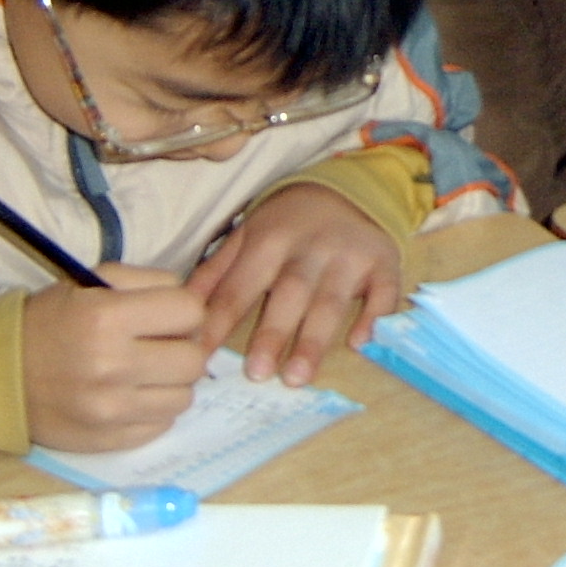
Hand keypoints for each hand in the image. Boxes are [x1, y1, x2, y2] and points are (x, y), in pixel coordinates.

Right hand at [23, 263, 207, 452]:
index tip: (166, 314)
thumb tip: (194, 305)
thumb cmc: (49, 321)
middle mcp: (113, 367)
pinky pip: (161, 425)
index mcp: (108, 318)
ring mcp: (111, 411)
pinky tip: (131, 396)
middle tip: (160, 345)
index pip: (190, 313)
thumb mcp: (93, 282)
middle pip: (194, 360)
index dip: (182, 310)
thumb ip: (149, 283)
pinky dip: (153, 410)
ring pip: (184, 397)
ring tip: (145, 372)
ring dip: (171, 382)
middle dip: (182, 347)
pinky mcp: (109, 441)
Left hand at [187, 183, 402, 384]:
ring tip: (297, 377)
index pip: (239, 287)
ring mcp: (349, 256)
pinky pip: (381, 292)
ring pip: (331, 300)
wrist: (347, 189)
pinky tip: (361, 343)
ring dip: (314, 339)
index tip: (200, 358)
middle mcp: (310, 248)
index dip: (218, 322)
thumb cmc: (286, 223)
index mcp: (269, 240)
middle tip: (256, 373)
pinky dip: (373, 316)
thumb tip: (182, 310)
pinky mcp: (383, 262)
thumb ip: (214, 273)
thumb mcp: (246, 236)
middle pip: (289, 293)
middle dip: (273, 333)